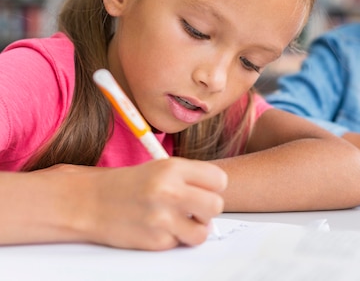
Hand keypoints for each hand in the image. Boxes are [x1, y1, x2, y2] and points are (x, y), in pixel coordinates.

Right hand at [60, 158, 226, 249]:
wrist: (88, 202)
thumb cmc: (127, 185)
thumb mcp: (160, 168)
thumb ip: (190, 178)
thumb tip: (218, 194)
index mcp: (173, 168)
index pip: (219, 180)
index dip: (214, 187)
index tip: (204, 190)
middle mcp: (170, 191)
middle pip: (216, 206)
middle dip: (208, 210)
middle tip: (194, 209)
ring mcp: (162, 218)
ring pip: (203, 231)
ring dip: (194, 229)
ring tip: (179, 221)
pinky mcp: (155, 240)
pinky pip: (179, 243)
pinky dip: (172, 239)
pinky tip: (158, 228)